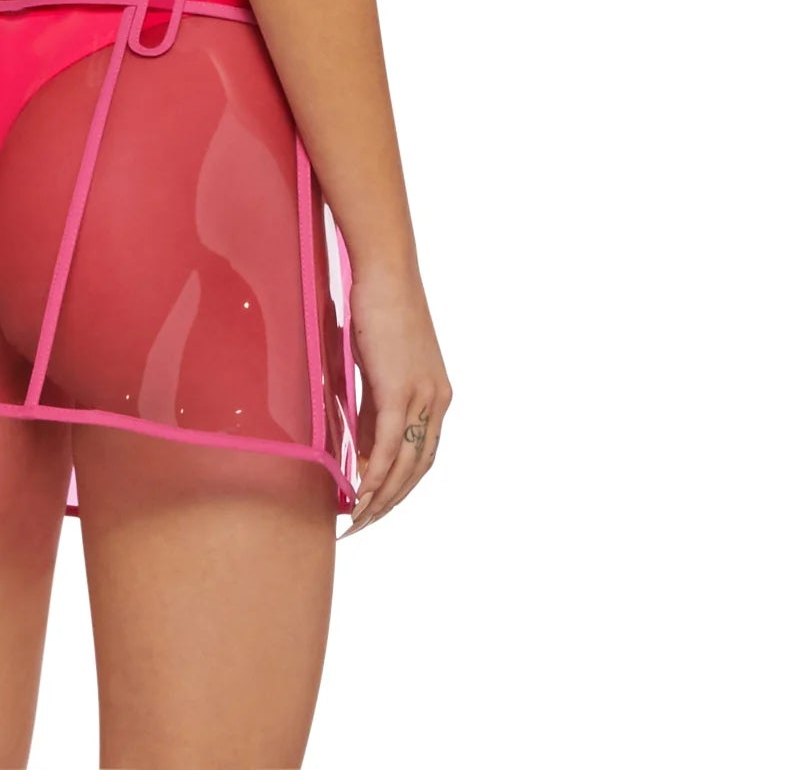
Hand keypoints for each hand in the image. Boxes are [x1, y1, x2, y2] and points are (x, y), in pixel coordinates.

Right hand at [344, 259, 450, 532]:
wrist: (386, 272)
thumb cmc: (379, 309)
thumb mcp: (379, 367)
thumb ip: (373, 409)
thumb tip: (363, 450)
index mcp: (437, 394)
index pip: (423, 454)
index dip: (402, 485)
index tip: (378, 504)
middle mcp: (438, 400)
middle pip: (419, 468)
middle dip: (392, 501)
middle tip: (365, 523)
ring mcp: (422, 396)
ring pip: (405, 464)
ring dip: (382, 497)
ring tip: (359, 519)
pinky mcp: (401, 390)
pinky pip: (388, 445)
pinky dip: (375, 474)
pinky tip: (359, 492)